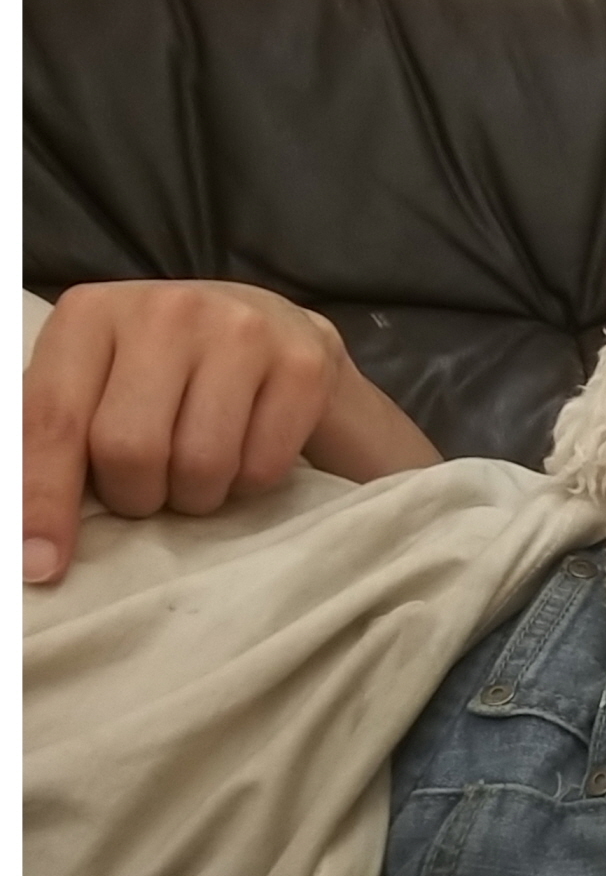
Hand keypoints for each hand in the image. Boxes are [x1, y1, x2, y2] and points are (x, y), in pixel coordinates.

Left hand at [23, 279, 439, 584]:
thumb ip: (55, 444)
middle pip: (130, 448)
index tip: (43, 567)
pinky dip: (254, 484)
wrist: (287, 340)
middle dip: (140, 496)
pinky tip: (252, 452)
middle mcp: (166, 308)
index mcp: (91, 314)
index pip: (54, 418)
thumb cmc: (176, 382)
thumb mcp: (100, 392)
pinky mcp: (306, 362)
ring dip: (200, 495)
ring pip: (202, 463)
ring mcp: (243, 328)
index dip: (44, 498)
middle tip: (153, 490)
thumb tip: (28, 546)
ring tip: (204, 472)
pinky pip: (263, 465)